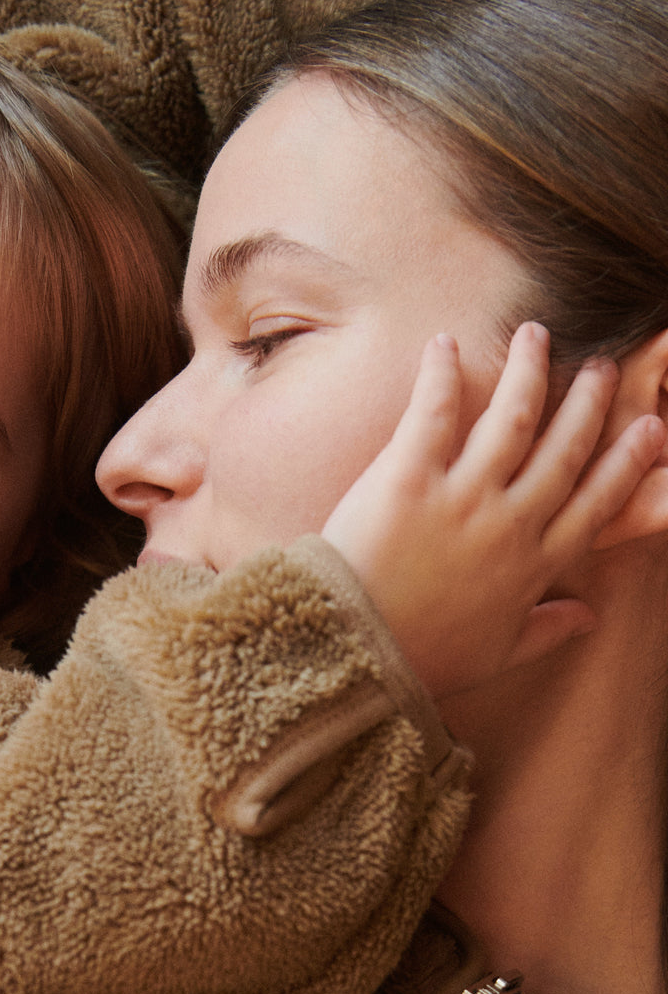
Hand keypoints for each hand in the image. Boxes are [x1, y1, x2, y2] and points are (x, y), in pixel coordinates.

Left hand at [321, 322, 665, 697]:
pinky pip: (434, 414)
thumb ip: (547, 630)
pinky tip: (446, 343)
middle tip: (605, 367)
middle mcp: (509, 523)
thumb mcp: (497, 654)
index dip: (625, 463)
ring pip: (511, 420)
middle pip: (562, 451)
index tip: (649, 428)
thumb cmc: (422, 658)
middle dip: (587, 405)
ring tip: (538, 335)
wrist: (356, 651)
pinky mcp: (407, 478)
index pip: (595, 503)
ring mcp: (461, 497)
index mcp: (534, 565)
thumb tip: (589, 616)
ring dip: (530, 373)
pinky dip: (442, 374)